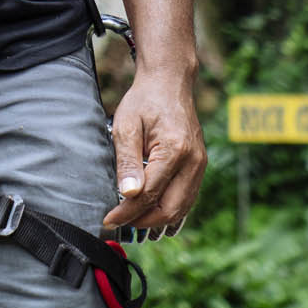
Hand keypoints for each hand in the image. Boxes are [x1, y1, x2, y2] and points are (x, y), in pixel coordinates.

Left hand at [102, 63, 205, 232]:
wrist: (169, 83)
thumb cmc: (144, 101)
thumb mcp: (126, 125)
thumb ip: (127, 161)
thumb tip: (129, 195)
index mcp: (175, 151)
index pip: (149, 194)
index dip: (127, 211)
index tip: (108, 219)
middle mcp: (194, 162)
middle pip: (170, 208)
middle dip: (143, 221)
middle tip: (119, 223)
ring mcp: (200, 165)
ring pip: (182, 208)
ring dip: (157, 219)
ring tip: (132, 222)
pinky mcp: (199, 167)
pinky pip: (187, 198)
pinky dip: (170, 210)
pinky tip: (151, 214)